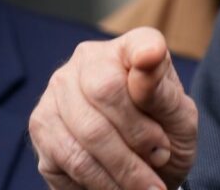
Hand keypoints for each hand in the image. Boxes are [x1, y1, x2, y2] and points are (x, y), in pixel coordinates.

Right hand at [29, 27, 197, 188]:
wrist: (143, 170)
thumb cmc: (164, 136)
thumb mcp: (179, 118)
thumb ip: (163, 91)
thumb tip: (148, 56)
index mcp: (130, 49)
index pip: (138, 44)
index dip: (145, 53)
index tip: (151, 57)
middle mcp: (86, 60)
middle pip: (105, 90)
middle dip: (138, 136)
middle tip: (161, 160)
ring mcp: (56, 92)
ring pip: (87, 132)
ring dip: (123, 169)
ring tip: (147, 187)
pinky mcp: (40, 128)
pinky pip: (69, 160)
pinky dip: (100, 182)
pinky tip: (118, 187)